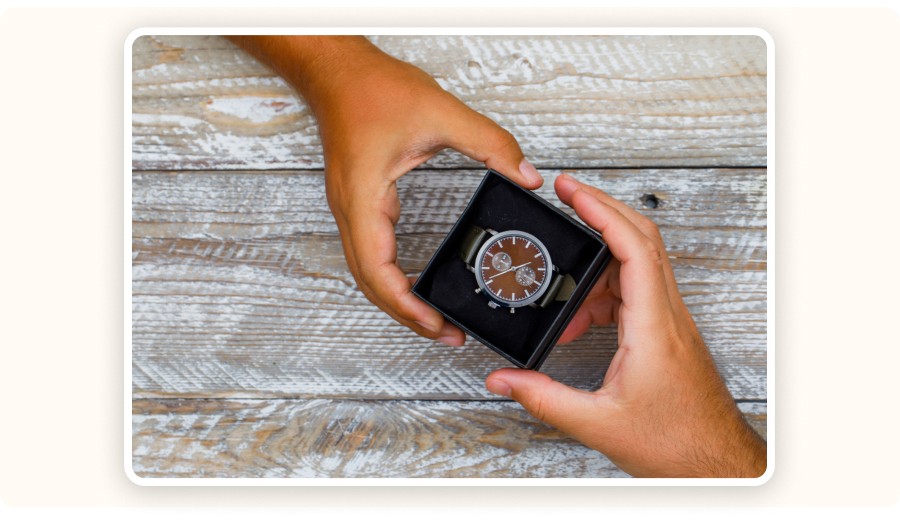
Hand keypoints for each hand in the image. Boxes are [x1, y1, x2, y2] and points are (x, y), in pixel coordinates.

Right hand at [228, 36, 541, 345]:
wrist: (336, 72)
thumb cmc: (370, 88)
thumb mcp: (440, 113)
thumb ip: (489, 144)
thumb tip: (525, 176)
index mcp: (365, 196)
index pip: (379, 270)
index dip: (406, 306)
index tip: (437, 324)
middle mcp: (352, 210)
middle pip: (371, 284)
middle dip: (406, 315)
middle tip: (446, 333)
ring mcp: (352, 208)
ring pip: (368, 273)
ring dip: (397, 300)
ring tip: (433, 319)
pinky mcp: (360, 202)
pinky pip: (371, 254)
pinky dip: (392, 277)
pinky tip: (415, 283)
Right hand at [485, 173, 765, 477]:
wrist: (713, 463)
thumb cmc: (676, 443)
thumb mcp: (598, 423)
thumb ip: (544, 398)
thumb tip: (505, 379)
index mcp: (654, 326)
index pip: (632, 247)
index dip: (601, 211)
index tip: (572, 191)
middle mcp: (666, 315)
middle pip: (639, 239)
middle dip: (599, 211)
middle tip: (564, 197)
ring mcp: (669, 321)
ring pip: (636, 264)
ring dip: (595, 264)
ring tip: (560, 288)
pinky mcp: (665, 332)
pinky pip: (634, 292)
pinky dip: (603, 293)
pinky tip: (581, 318)